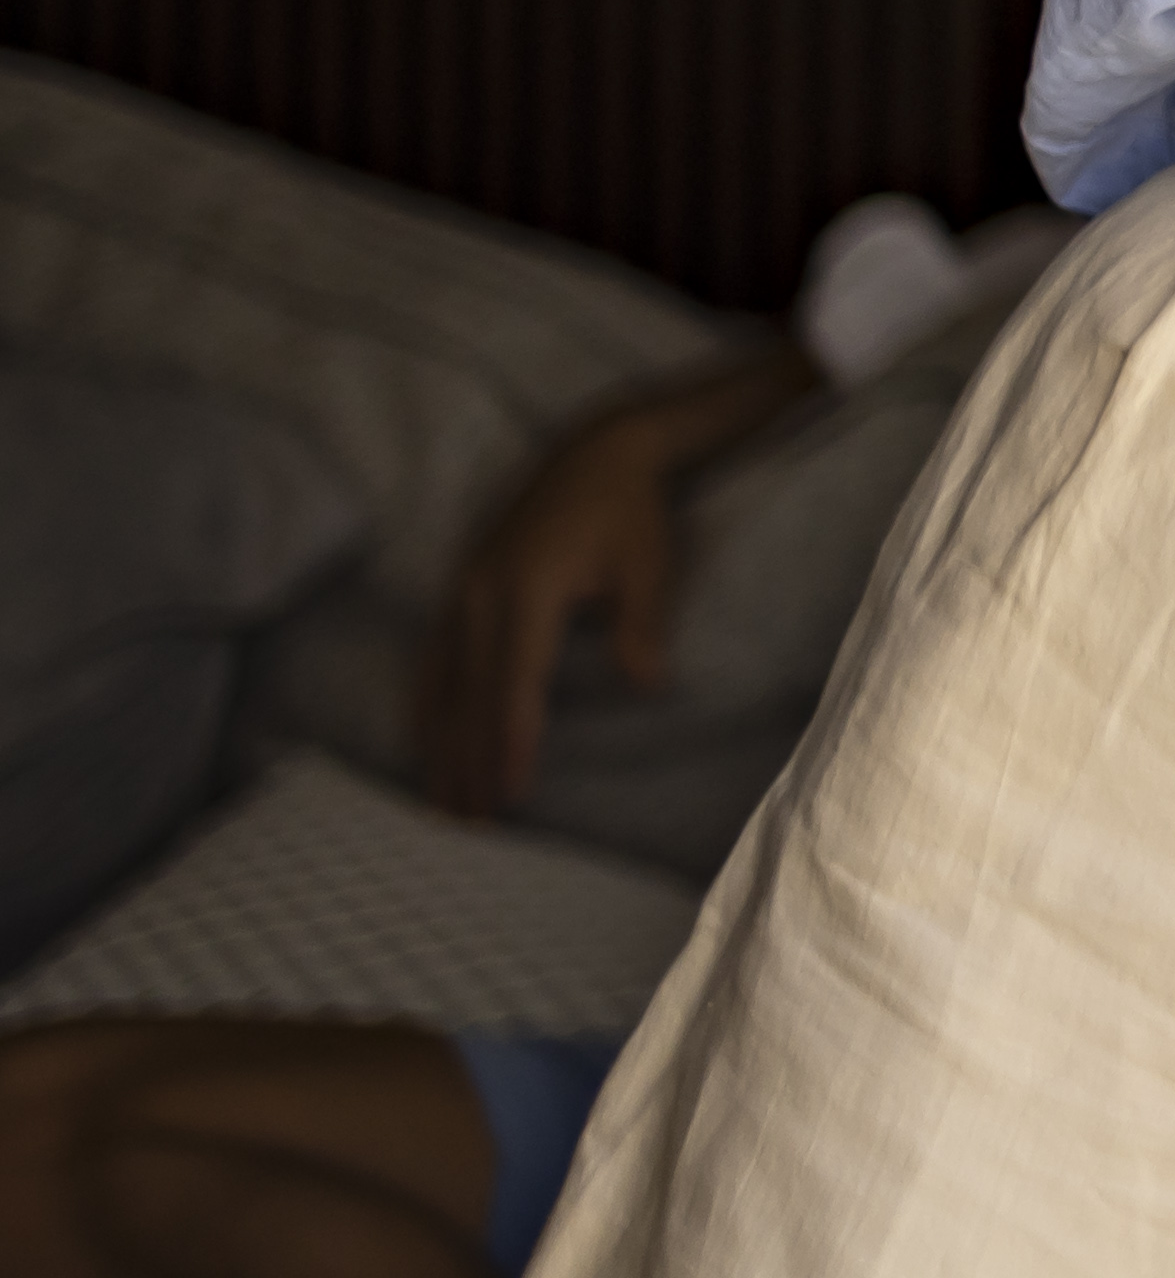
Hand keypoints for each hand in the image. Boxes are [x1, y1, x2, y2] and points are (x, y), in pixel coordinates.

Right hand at [417, 350, 804, 817]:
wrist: (599, 450)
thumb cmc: (631, 513)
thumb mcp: (650, 563)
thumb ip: (641, 625)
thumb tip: (647, 687)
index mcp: (528, 589)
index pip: (515, 682)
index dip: (510, 741)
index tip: (508, 795)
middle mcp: (481, 593)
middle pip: (469, 694)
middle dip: (468, 763)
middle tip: (468, 827)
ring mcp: (461, 591)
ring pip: (440, 683)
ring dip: (438, 745)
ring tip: (438, 804)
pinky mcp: (458, 589)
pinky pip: (431, 659)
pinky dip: (426, 706)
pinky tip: (422, 743)